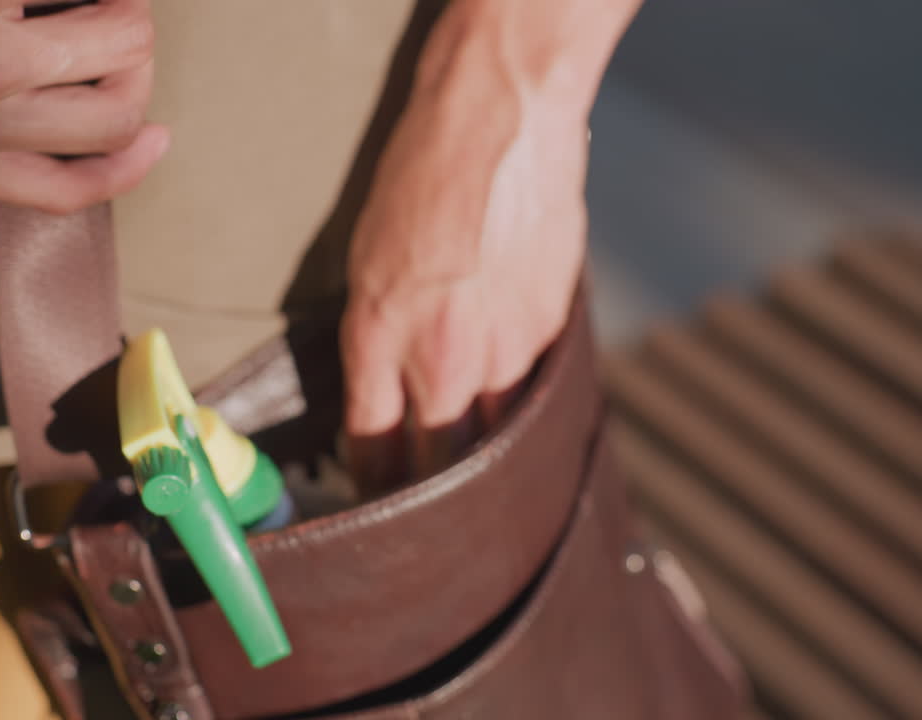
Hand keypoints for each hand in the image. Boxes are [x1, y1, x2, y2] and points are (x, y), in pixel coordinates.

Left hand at [342, 69, 587, 488]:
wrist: (502, 114)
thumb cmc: (420, 171)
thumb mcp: (368, 260)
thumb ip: (379, 341)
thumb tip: (390, 400)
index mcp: (378, 337)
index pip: (373, 452)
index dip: (373, 492)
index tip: (376, 507)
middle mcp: (442, 358)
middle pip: (439, 469)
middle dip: (431, 501)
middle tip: (428, 520)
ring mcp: (507, 349)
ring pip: (495, 442)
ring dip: (484, 463)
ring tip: (479, 482)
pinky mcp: (553, 331)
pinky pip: (535, 394)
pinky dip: (522, 409)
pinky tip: (516, 410)